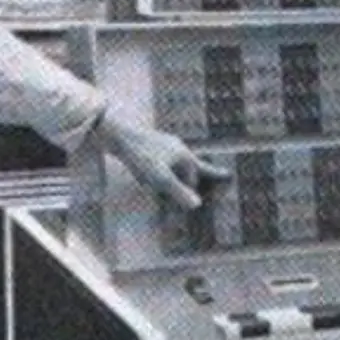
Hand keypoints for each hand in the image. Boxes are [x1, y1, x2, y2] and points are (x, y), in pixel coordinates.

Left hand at [96, 113, 231, 209]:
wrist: (116, 133)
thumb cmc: (140, 155)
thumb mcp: (160, 178)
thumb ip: (178, 192)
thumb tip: (197, 206)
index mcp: (183, 155)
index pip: (198, 174)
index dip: (202, 184)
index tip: (224, 180)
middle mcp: (177, 147)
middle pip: (192, 165)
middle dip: (201, 173)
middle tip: (218, 175)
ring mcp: (164, 143)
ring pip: (178, 160)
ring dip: (183, 169)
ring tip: (188, 172)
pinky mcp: (149, 142)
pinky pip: (164, 156)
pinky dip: (167, 164)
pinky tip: (159, 164)